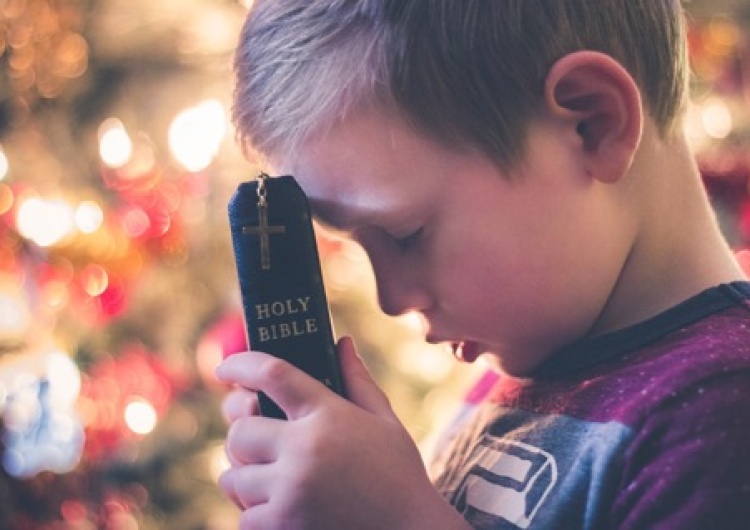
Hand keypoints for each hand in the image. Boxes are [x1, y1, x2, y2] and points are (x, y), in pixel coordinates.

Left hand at [215, 337, 470, 529]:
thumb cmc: (400, 475)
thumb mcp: (385, 422)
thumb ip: (357, 380)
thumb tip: (341, 342)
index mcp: (328, 415)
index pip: (273, 374)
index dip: (242, 365)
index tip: (226, 368)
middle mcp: (304, 450)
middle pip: (240, 431)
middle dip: (244, 435)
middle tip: (258, 442)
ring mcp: (290, 492)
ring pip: (233, 478)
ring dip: (245, 478)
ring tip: (269, 480)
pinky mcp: (282, 527)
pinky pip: (243, 518)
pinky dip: (254, 514)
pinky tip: (279, 509)